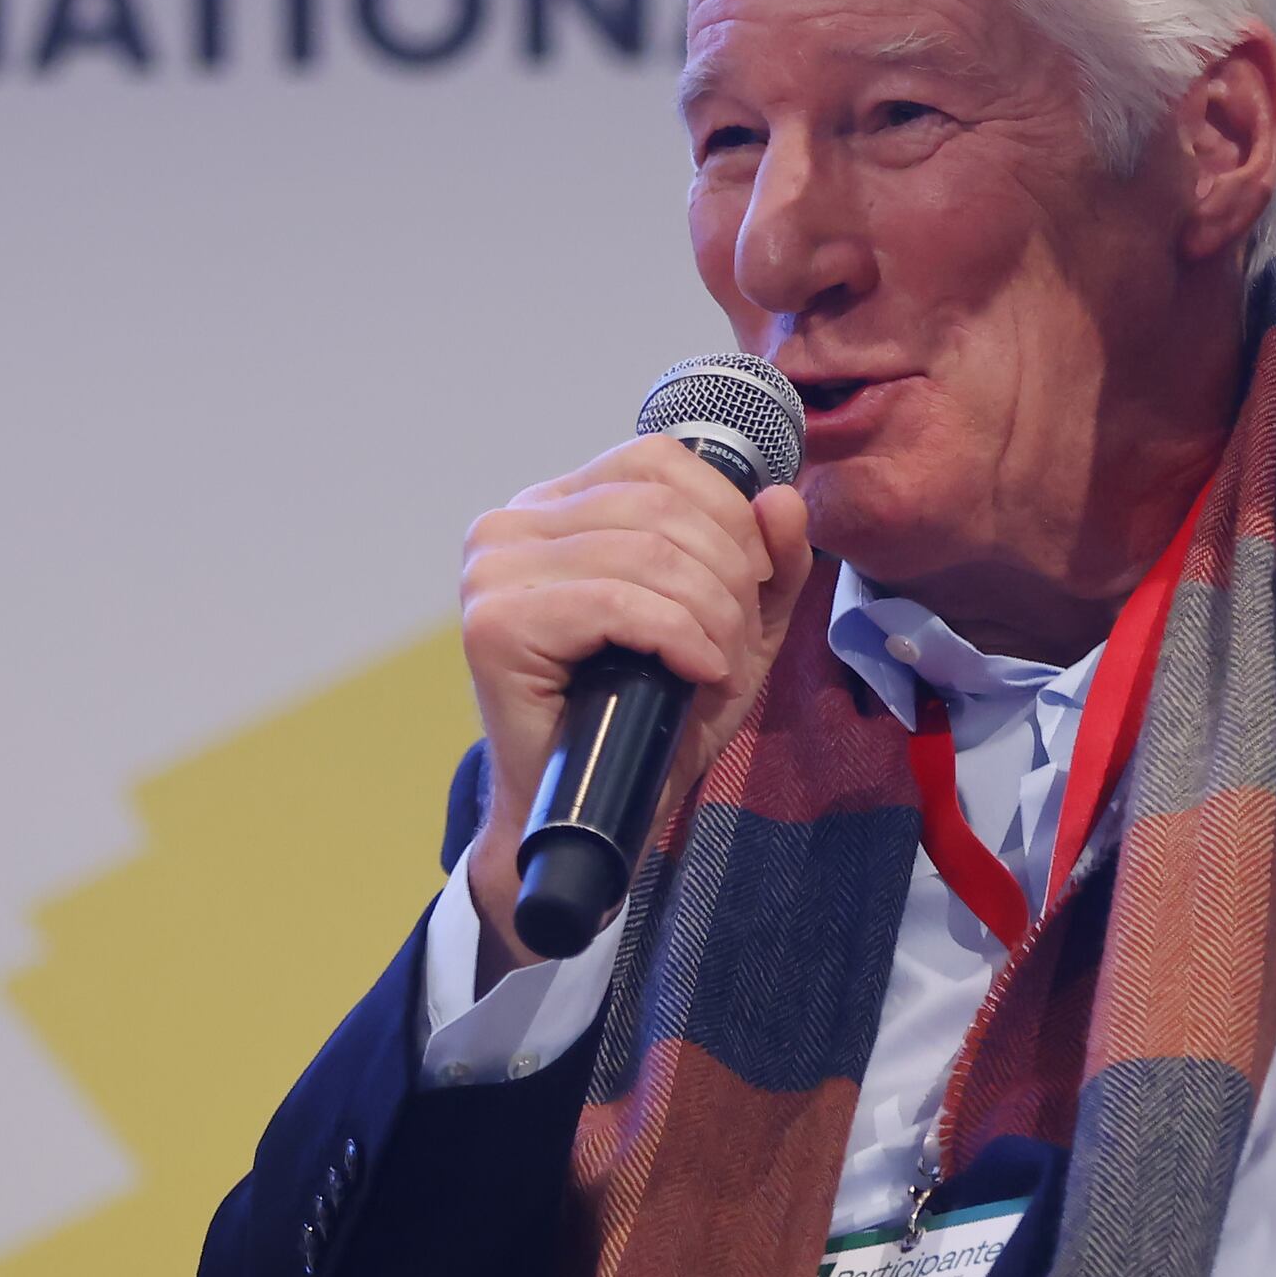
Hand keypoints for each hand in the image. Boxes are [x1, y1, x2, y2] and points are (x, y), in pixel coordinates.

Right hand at [452, 441, 814, 954]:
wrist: (597, 816)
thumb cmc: (653, 719)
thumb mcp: (733, 630)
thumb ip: (767, 564)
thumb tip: (781, 497)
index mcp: (557, 508)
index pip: (655, 459)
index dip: (725, 512)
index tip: (753, 580)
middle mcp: (511, 525)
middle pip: (657, 505)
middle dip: (725, 574)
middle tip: (738, 640)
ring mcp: (494, 571)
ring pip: (645, 553)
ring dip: (709, 614)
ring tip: (717, 665)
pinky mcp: (495, 624)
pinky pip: (615, 601)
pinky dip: (677, 636)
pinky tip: (695, 671)